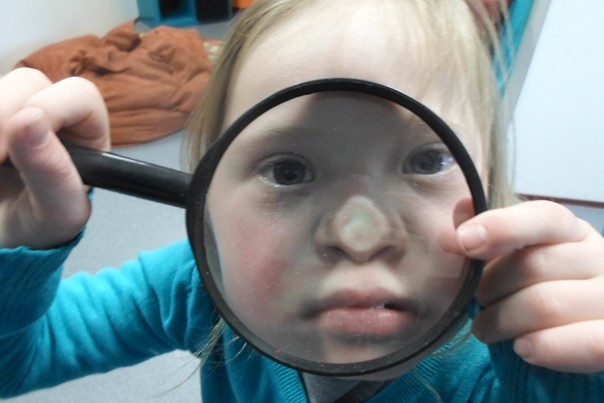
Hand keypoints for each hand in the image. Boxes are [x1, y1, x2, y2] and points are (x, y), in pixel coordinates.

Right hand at [0, 68, 109, 248]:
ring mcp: (13, 109)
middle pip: (27, 81)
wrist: (6, 237)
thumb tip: (30, 121)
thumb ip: (53, 173)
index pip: (80, 95)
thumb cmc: (42, 227)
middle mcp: (52, 113)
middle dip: (2, 115)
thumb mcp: (57, 214)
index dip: (50, 106)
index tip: (17, 135)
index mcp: (87, 132)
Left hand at [456, 200, 603, 372]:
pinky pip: (586, 343)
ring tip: (485, 328)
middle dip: (489, 287)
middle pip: (534, 265)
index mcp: (570, 231)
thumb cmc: (530, 287)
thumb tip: (462, 208)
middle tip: (475, 301)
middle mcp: (599, 258)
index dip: (502, 226)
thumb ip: (485, 233)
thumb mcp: (509, 255)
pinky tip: (522, 348)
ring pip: (546, 305)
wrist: (567, 333)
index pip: (544, 217)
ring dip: (502, 321)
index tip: (464, 241)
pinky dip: (545, 347)